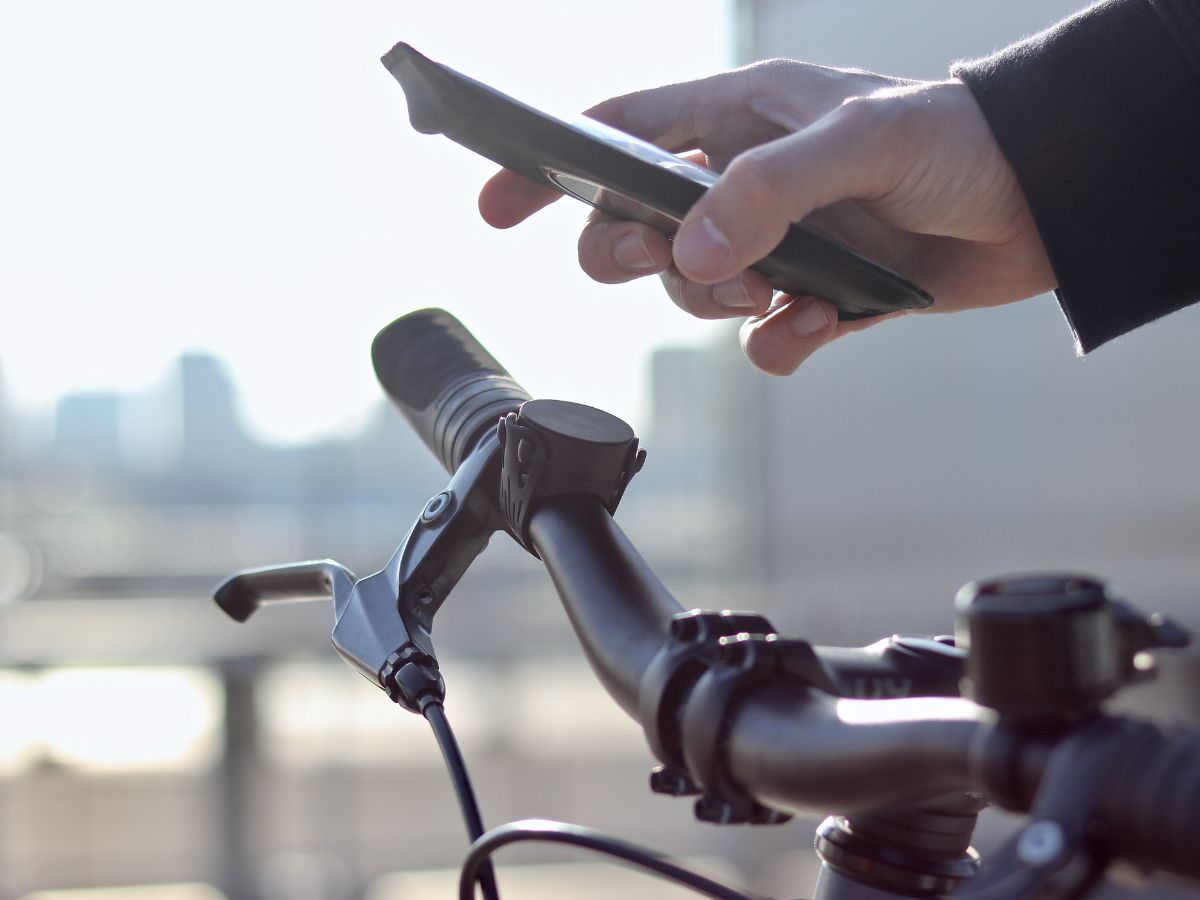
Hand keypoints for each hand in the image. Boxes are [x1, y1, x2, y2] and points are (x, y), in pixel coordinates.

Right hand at [479, 61, 1054, 373]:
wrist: (1042, 204)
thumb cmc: (956, 141)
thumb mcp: (859, 142)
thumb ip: (765, 190)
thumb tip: (686, 254)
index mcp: (740, 118)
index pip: (619, 134)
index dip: (551, 167)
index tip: (496, 204)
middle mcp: (748, 183)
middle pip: (641, 229)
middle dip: (640, 258)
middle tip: (675, 267)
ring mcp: (779, 244)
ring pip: (698, 290)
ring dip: (724, 303)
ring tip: (785, 290)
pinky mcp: (818, 298)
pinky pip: (764, 338)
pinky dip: (780, 342)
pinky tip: (821, 322)